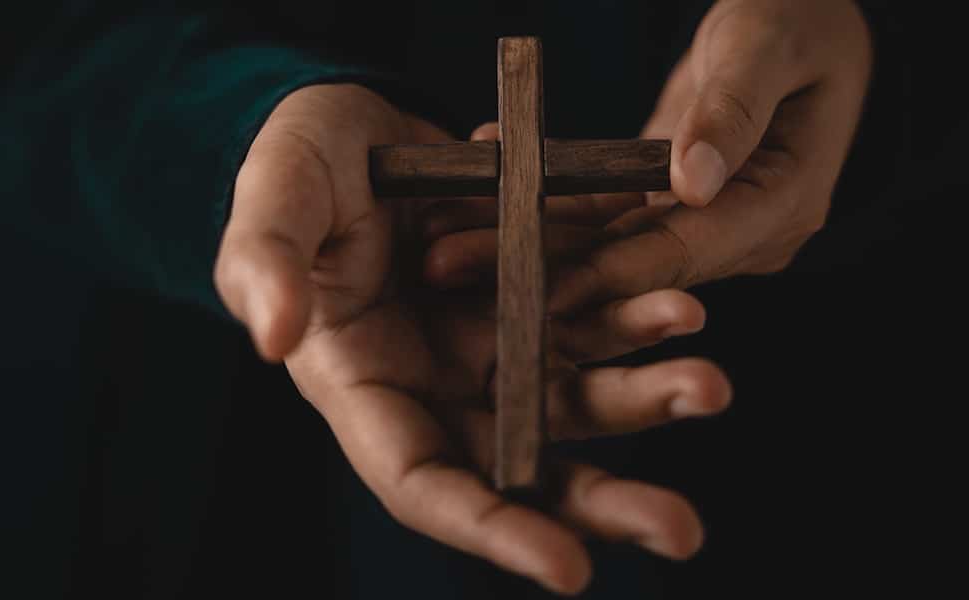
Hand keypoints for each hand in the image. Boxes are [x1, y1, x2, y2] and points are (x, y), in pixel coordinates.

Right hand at [213, 84, 731, 593]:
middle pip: (525, 462)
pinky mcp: (538, 287)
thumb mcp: (271, 200)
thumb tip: (273, 338)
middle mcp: (442, 379)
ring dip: (645, 394)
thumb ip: (263, 265)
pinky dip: (639, 310)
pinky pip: (597, 311)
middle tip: (681, 529)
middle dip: (603, 501)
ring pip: (578, 389)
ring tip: (706, 381)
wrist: (359, 117)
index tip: (568, 568)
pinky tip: (684, 298)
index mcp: (367, 385)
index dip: (493, 529)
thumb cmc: (300, 164)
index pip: (426, 483)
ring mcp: (496, 335)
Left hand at [423, 0, 872, 312]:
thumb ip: (733, 109)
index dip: (606, 273)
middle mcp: (742, 232)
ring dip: (530, 244)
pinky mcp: (674, 206)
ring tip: (444, 240)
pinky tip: (489, 185)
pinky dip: (549, 205)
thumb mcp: (770, 44)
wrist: (806, 18)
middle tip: (450, 264)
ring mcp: (707, 223)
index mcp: (781, 205)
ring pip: (608, 246)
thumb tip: (689, 184)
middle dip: (542, 269)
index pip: (682, 253)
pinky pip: (606, 213)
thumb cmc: (799, 15)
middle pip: (632, 264)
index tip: (536, 283)